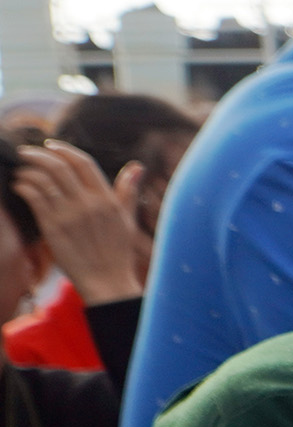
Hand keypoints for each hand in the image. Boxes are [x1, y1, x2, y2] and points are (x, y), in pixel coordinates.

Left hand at [13, 143, 149, 302]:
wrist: (106, 281)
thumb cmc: (117, 252)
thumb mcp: (127, 219)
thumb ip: (128, 191)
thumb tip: (137, 166)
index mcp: (107, 199)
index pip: (83, 163)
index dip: (64, 150)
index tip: (50, 145)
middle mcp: (88, 203)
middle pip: (59, 167)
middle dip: (38, 155)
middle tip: (25, 152)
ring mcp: (69, 214)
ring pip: (42, 180)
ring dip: (27, 171)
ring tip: (21, 172)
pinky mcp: (53, 227)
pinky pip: (34, 197)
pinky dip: (23, 187)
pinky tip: (20, 187)